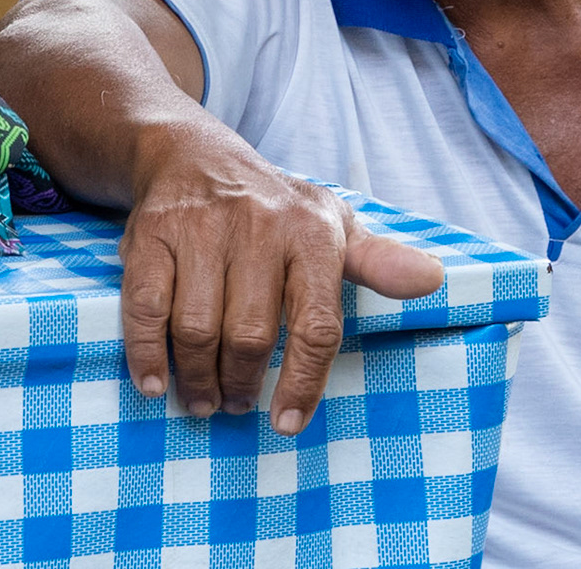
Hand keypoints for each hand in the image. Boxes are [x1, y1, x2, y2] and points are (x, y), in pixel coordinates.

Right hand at [119, 126, 444, 434]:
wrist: (194, 156)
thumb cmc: (275, 208)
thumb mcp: (334, 225)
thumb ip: (378, 262)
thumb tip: (433, 280)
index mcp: (313, 231)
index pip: (317, 324)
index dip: (304, 383)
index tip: (287, 424)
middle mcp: (260, 224)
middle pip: (252, 335)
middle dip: (243, 384)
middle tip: (237, 404)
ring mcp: (202, 228)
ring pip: (199, 328)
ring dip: (198, 379)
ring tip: (203, 399)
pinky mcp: (152, 233)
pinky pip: (147, 308)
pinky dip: (149, 355)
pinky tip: (157, 383)